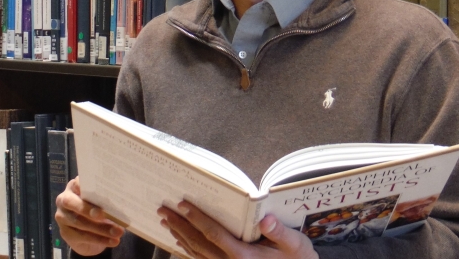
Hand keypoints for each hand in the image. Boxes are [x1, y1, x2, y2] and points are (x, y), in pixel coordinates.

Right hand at [54, 176, 123, 255]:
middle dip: (87, 209)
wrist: (88, 234)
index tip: (96, 188)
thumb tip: (120, 204)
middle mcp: (64, 200)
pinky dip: (100, 239)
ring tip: (117, 232)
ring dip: (100, 228)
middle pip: (71, 202)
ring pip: (79, 222)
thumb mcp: (100, 203)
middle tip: (103, 214)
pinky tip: (113, 241)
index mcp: (73, 187)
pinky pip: (83, 236)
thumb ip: (104, 200)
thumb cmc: (96, 210)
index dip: (83, 185)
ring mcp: (62, 217)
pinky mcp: (65, 233)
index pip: (76, 183)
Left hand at [158, 201, 318, 258]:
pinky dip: (188, 248)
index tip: (183, 205)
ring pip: (197, 252)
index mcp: (244, 256)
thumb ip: (280, 233)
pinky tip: (179, 239)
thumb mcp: (296, 245)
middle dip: (179, 225)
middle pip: (199, 243)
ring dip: (179, 235)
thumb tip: (266, 219)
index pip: (215, 234)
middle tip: (163, 210)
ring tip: (165, 221)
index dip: (197, 219)